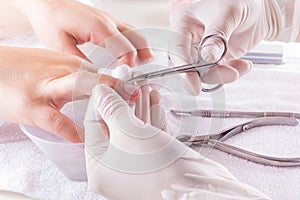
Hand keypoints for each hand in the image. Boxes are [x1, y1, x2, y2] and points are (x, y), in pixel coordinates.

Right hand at [0, 46, 139, 142]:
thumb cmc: (25, 70)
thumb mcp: (55, 66)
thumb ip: (79, 76)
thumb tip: (104, 89)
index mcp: (69, 64)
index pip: (102, 71)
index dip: (122, 81)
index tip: (139, 90)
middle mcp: (61, 72)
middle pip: (95, 75)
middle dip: (118, 85)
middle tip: (137, 95)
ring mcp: (47, 89)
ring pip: (78, 87)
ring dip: (100, 98)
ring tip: (118, 113)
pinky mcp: (32, 108)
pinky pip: (56, 121)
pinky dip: (71, 131)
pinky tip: (83, 139)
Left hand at [14, 0, 151, 65]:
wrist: (45, 3)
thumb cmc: (50, 19)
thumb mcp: (60, 45)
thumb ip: (79, 62)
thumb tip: (94, 76)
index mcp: (98, 27)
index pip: (124, 48)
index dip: (128, 65)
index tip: (123, 78)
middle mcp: (108, 21)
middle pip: (137, 39)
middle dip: (141, 58)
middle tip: (138, 74)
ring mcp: (110, 20)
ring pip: (135, 34)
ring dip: (141, 50)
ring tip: (142, 66)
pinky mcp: (108, 21)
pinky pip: (128, 31)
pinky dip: (135, 43)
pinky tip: (133, 53)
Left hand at [84, 84, 268, 199]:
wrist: (196, 188)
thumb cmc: (157, 167)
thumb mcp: (128, 131)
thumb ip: (112, 109)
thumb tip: (100, 91)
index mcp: (99, 167)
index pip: (93, 125)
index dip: (101, 100)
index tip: (109, 80)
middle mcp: (115, 168)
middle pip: (114, 126)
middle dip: (124, 101)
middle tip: (129, 80)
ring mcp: (136, 166)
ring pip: (134, 129)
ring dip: (139, 106)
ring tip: (143, 85)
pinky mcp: (156, 161)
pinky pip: (149, 136)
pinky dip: (152, 118)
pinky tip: (155, 101)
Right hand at [170, 0, 297, 94]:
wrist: (259, 10)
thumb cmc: (240, 2)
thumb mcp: (228, 14)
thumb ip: (217, 37)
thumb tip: (207, 58)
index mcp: (184, 23)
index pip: (177, 49)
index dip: (184, 68)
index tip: (193, 83)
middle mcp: (190, 39)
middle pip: (189, 66)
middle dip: (209, 74)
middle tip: (228, 74)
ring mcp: (202, 52)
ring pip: (204, 73)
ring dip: (223, 75)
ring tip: (240, 68)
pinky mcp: (214, 60)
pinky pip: (218, 74)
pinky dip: (232, 73)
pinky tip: (243, 65)